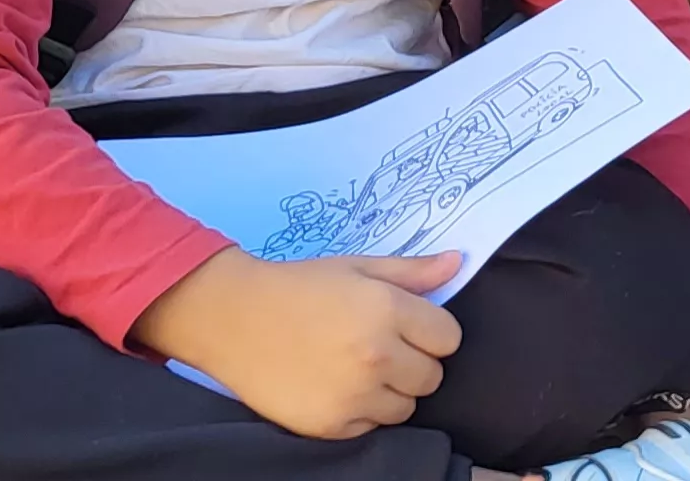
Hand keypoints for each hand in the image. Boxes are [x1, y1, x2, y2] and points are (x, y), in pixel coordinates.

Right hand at [135, 249, 464, 439]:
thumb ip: (410, 271)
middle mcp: (376, 355)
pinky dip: (361, 412)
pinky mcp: (331, 425)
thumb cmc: (297, 287)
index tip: (408, 327)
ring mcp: (354, 395)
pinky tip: (336, 387)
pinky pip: (372, 426)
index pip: (449, 338)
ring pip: (407, 407)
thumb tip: (457, 263)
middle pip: (432, 376)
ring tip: (356, 368)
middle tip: (379, 347)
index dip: (432, 331)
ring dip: (391, 391)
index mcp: (387, 310)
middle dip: (414, 362)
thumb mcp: (355, 267)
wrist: (232, 318)